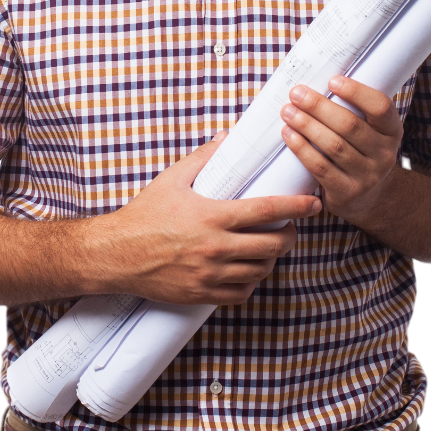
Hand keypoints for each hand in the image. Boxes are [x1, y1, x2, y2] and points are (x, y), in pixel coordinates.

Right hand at [91, 131, 321, 305]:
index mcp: (213, 216)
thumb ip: (204, 157)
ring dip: (272, 258)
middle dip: (290, 235)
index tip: (314, 204)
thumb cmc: (144, 215)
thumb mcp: (173, 179)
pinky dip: (252, 281)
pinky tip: (250, 268)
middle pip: (272, 245)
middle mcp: (215, 248)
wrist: (115, 255)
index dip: (296, 207)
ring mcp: (210, 275)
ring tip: (271, 245)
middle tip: (291, 227)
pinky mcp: (202, 295)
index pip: (267, 210)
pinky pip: (241, 292)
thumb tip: (227, 136)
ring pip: (260, 270)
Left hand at [280, 75, 403, 228]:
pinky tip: (288, 135)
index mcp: (392, 131)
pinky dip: (302, 149)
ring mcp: (367, 176)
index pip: (380, 107)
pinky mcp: (347, 193)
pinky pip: (321, 168)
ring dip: (306, 125)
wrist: (368, 198)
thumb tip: (321, 74)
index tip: (332, 80)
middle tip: (296, 93)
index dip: (357, 92)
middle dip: (319, 106)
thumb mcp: (371, 131)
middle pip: (349, 125)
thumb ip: (356, 110)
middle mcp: (384, 154)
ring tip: (288, 111)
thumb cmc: (361, 152)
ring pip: (333, 146)